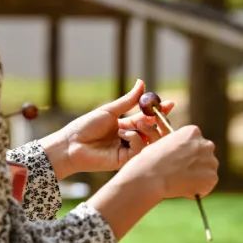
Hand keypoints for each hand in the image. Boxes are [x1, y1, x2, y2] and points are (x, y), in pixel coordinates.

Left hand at [39, 79, 175, 178]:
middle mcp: (131, 138)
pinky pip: (141, 149)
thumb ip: (129, 100)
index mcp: (126, 126)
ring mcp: (130, 150)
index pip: (148, 118)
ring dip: (145, 129)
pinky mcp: (128, 160)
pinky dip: (134, 139)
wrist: (72, 144)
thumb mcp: (110, 110)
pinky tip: (122, 136)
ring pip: (150, 141)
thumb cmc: (86, 126)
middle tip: (154, 115)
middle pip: (153, 131)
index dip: (160, 112)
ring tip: (133, 125)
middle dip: (156, 122)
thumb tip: (142, 82)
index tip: (170, 104)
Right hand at [118, 125, 218, 199]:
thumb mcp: (164, 143)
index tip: (179, 160)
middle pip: (205, 154)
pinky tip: (185, 188)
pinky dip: (199, 188)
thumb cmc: (151, 160)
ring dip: (199, 176)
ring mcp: (211, 161)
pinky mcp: (212, 177)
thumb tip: (184, 156)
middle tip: (183, 172)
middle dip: (197, 163)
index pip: (196, 142)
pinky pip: (208, 184)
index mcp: (193, 132)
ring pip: (208, 170)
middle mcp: (206, 144)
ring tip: (181, 181)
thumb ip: (178, 146)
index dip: (187, 152)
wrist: (152, 176)